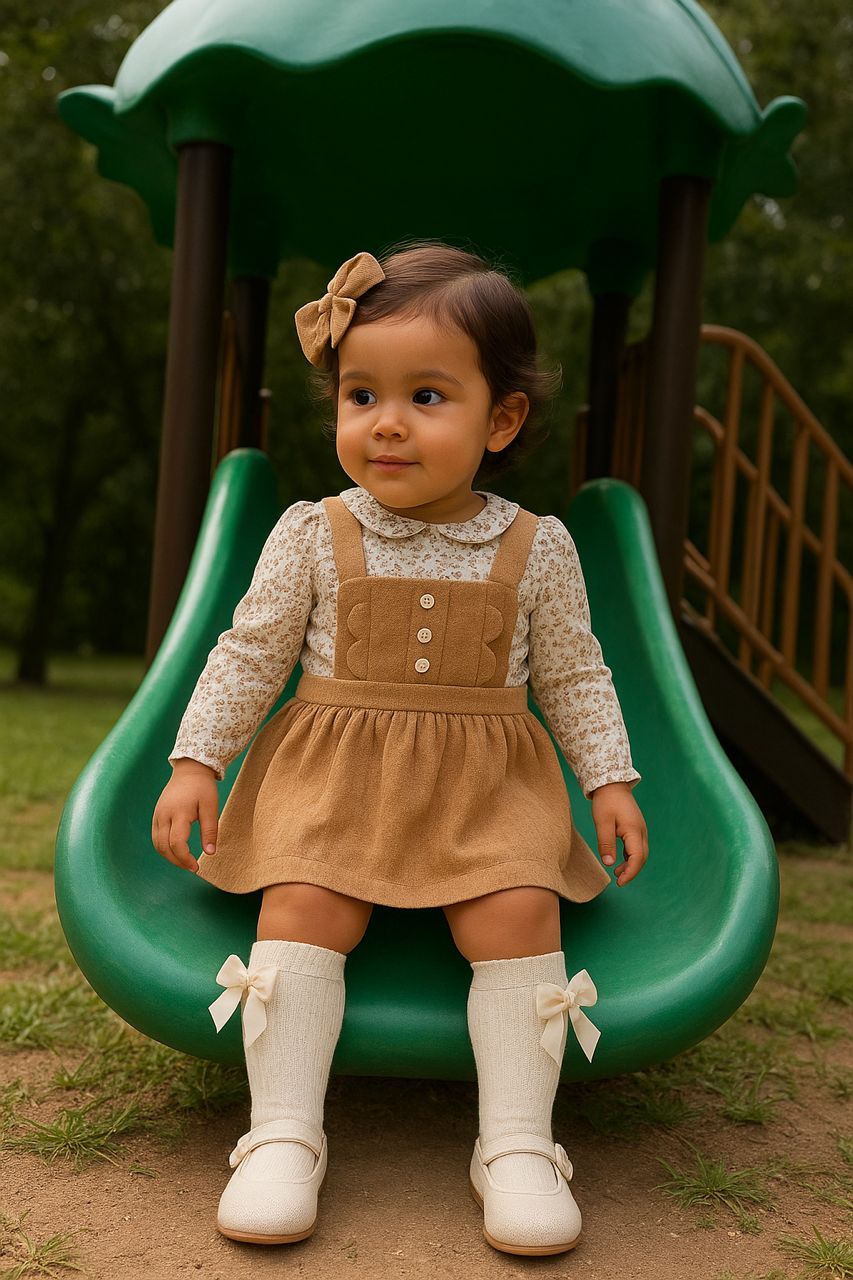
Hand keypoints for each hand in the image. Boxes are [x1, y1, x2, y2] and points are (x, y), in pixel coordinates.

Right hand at [151, 759, 218, 873]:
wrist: (189, 770)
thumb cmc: (203, 788)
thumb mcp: (211, 807)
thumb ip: (210, 831)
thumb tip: (209, 853)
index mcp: (179, 812)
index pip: (176, 843)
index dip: (185, 859)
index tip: (196, 867)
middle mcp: (164, 815)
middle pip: (163, 847)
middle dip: (177, 861)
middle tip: (191, 867)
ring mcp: (157, 815)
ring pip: (157, 844)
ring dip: (169, 856)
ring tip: (185, 861)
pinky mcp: (156, 815)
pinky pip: (155, 837)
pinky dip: (164, 848)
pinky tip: (177, 851)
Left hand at [590, 782, 647, 886]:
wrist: (612, 784)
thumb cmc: (606, 801)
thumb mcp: (602, 822)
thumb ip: (606, 843)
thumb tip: (609, 863)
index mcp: (634, 830)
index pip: (637, 858)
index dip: (630, 873)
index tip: (620, 882)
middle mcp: (641, 831)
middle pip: (642, 857)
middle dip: (632, 871)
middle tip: (618, 881)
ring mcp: (640, 829)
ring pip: (640, 853)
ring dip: (632, 865)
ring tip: (617, 873)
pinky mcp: (636, 828)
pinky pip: (637, 847)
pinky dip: (631, 857)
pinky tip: (620, 860)